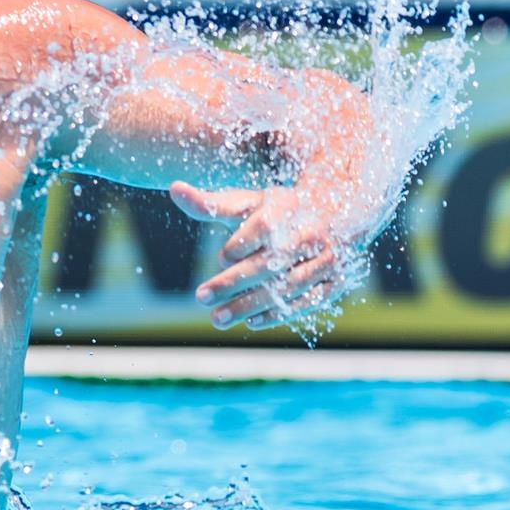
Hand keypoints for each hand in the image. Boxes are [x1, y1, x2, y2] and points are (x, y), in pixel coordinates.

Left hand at [171, 181, 354, 330]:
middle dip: (233, 283)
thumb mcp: (244, 203)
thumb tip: (173, 188)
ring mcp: (327, 259)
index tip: (220, 257)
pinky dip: (279, 313)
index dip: (240, 244)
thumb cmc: (274, 211)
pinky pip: (307, 302)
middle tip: (201, 298)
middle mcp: (312, 233)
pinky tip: (250, 322)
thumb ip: (210, 203)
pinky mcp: (335, 282)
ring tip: (217, 318)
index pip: (263, 227)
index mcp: (288, 206)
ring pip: (286, 287)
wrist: (329, 217)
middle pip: (270, 262)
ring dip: (250, 305)